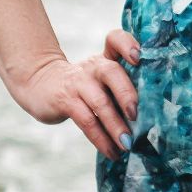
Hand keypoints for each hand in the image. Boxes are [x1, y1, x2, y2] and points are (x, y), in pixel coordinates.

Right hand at [14, 29, 142, 159]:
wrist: (41, 84)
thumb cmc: (83, 85)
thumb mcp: (100, 78)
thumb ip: (122, 87)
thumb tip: (150, 119)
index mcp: (105, 58)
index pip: (115, 39)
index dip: (127, 45)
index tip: (138, 57)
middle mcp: (93, 67)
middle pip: (111, 72)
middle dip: (126, 94)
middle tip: (136, 115)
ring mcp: (78, 83)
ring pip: (99, 102)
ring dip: (116, 126)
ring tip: (127, 144)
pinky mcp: (65, 100)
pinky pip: (86, 121)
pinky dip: (101, 139)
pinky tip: (112, 152)